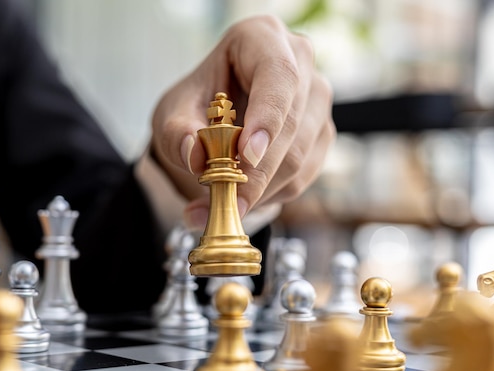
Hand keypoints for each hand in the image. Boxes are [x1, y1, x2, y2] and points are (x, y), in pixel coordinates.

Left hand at [150, 15, 334, 229]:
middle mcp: (299, 63)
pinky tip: (242, 199)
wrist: (212, 120)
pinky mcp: (320, 134)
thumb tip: (194, 156)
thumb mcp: (173, 113)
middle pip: (291, 124)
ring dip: (260, 191)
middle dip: (257, 172)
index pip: (278, 74)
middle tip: (226, 203)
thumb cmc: (196, 104)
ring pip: (299, 156)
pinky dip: (270, 195)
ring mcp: (315, 100)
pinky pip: (303, 176)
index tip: (247, 156)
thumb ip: (176, 133)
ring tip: (222, 208)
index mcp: (261, 39)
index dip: (267, 116)